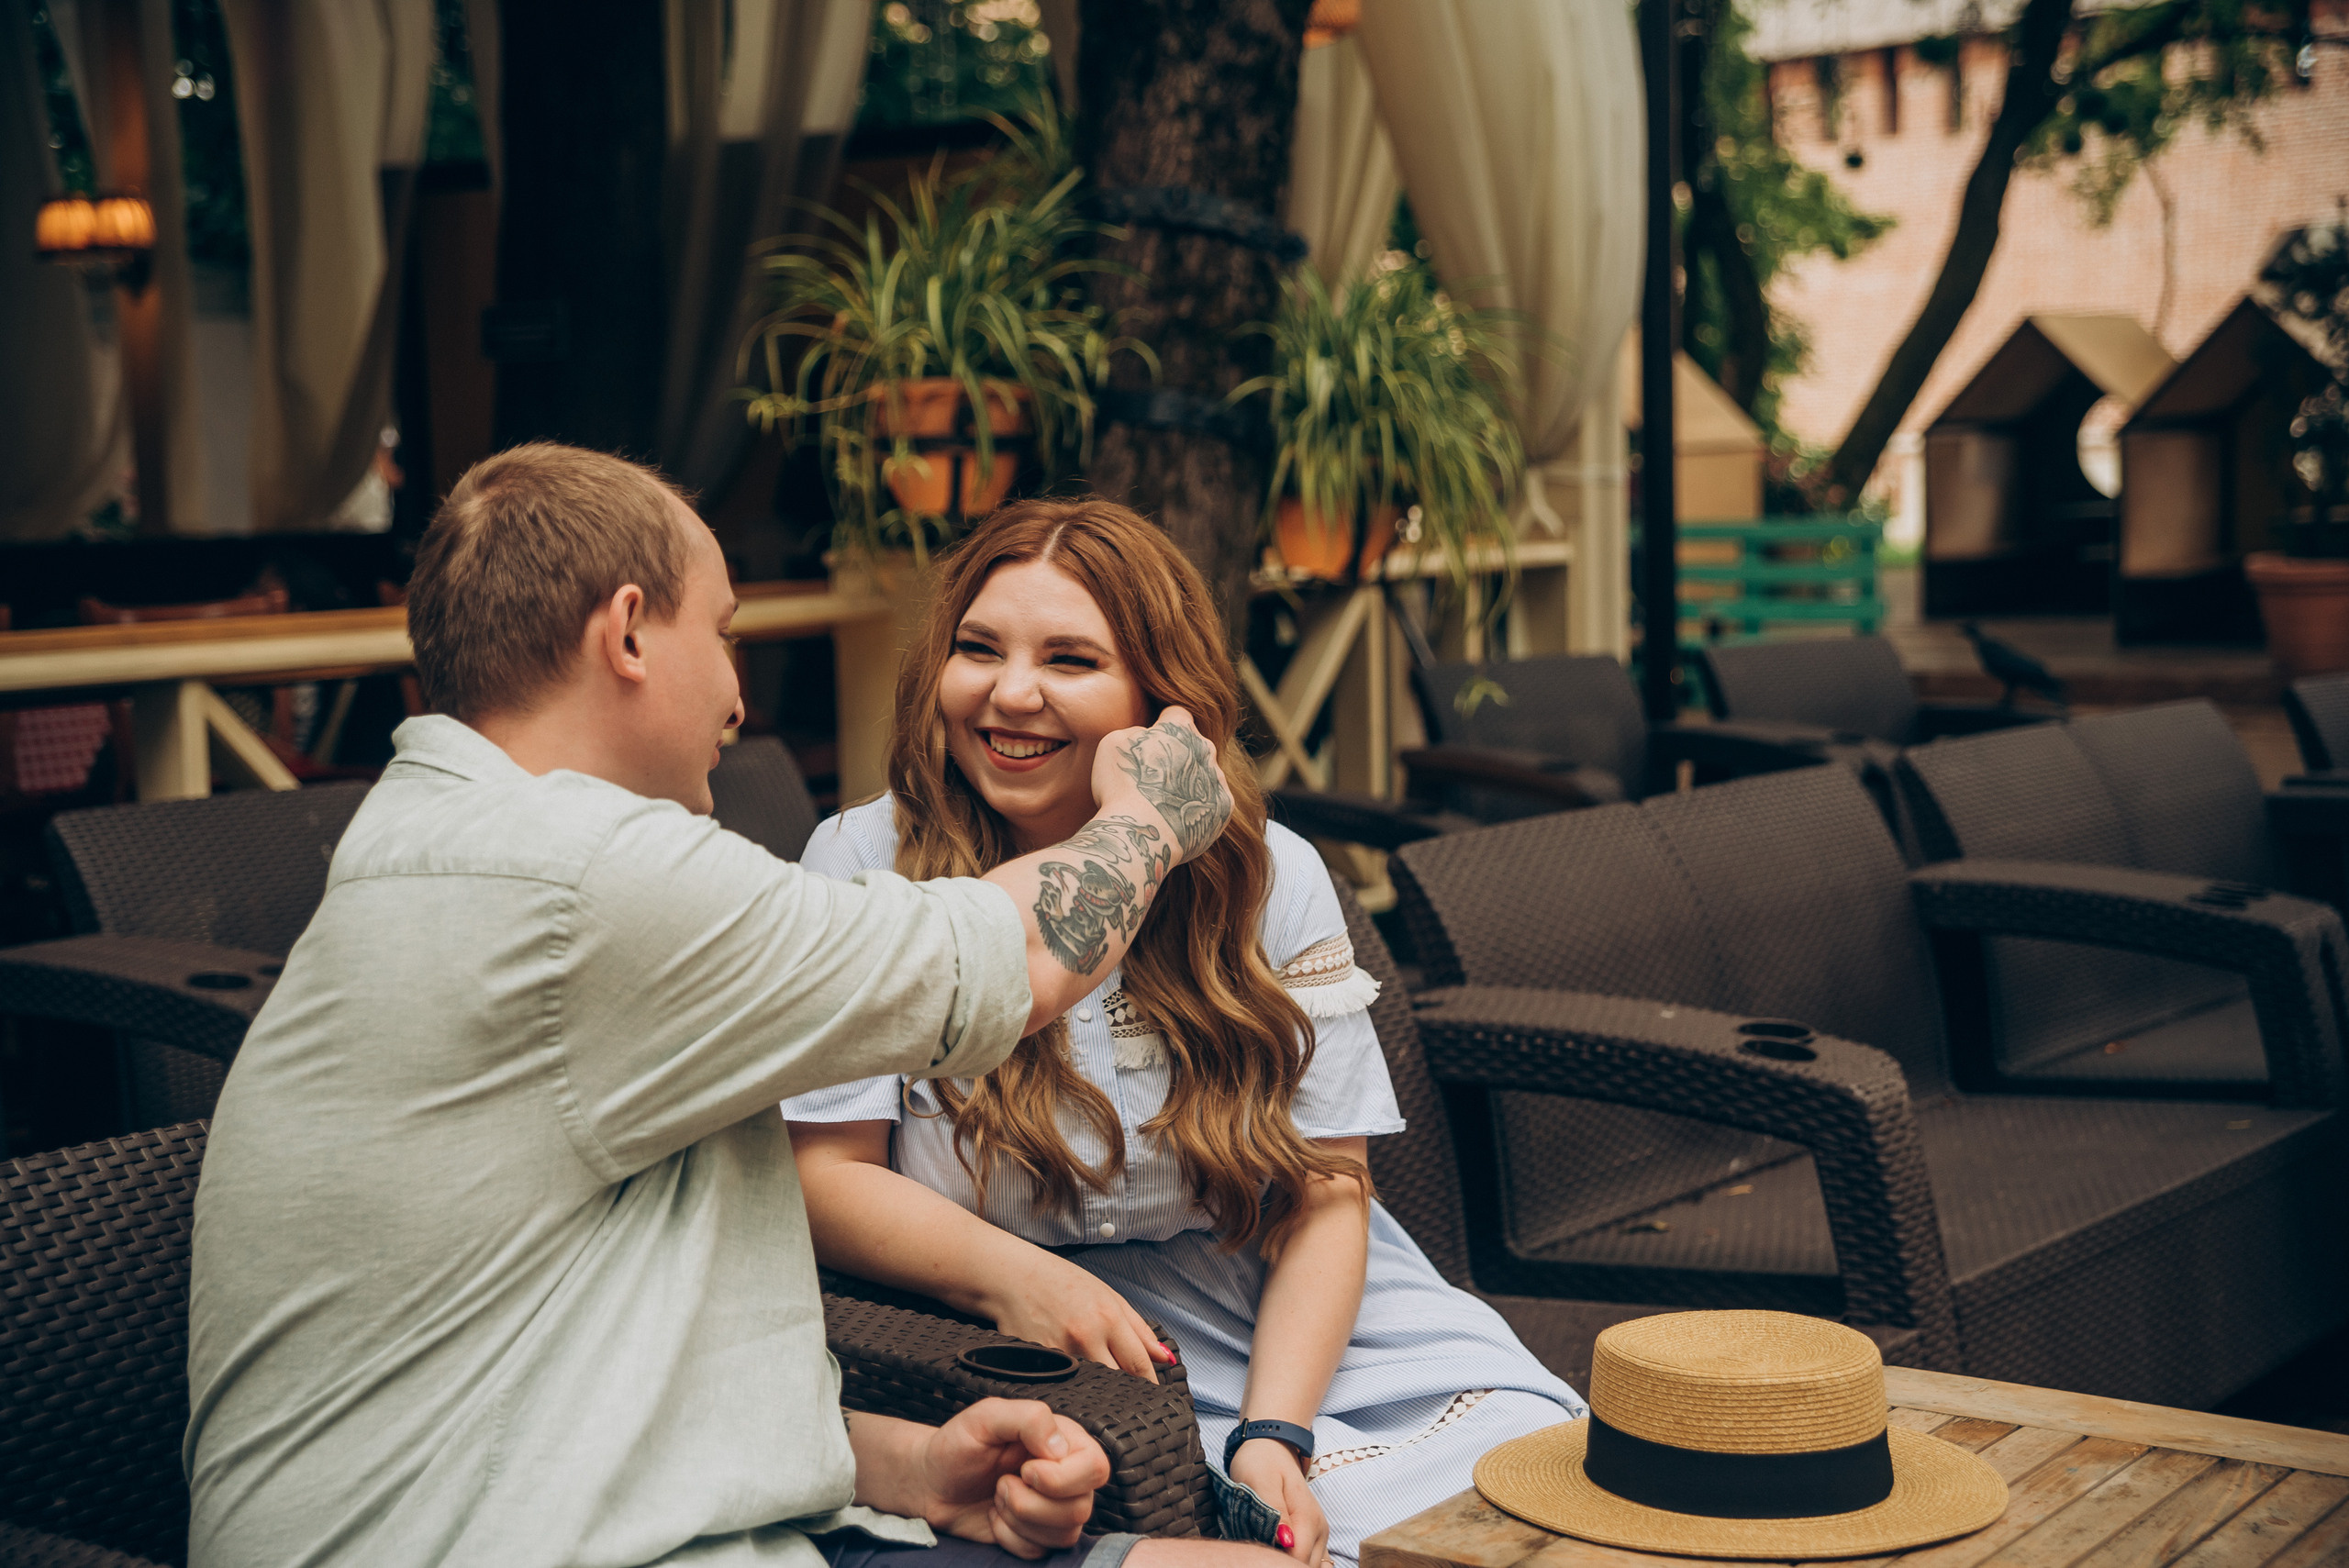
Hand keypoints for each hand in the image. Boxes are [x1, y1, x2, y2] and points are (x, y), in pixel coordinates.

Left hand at [919, 1399, 1108, 1558]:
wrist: (932, 1483)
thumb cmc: (958, 1445)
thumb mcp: (986, 1417)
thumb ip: (1029, 1418)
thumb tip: (1060, 1446)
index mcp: (1064, 1441)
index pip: (1095, 1468)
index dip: (1060, 1478)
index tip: (1025, 1470)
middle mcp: (1067, 1476)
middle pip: (1082, 1507)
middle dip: (1032, 1503)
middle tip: (1003, 1483)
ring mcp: (1055, 1510)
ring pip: (1064, 1533)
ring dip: (1019, 1518)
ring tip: (998, 1496)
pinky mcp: (1038, 1537)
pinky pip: (1040, 1551)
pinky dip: (1009, 1538)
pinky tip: (996, 1516)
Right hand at [981, 1247, 1177, 1382]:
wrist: (1013, 1278)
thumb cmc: (1062, 1284)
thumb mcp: (1108, 1295)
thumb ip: (1139, 1328)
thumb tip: (1164, 1357)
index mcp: (1108, 1317)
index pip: (1139, 1364)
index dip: (1150, 1385)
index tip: (1155, 1398)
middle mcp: (1087, 1336)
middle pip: (1118, 1382)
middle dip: (1128, 1395)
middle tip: (1134, 1404)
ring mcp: (1061, 1352)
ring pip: (1093, 1389)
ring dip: (1102, 1396)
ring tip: (1106, 1399)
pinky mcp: (1040, 1363)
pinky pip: (1066, 1387)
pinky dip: (1075, 1391)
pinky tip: (1078, 1390)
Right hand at [1094, 708, 1234, 864]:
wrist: (1140, 832)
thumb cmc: (1121, 785)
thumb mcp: (1113, 743)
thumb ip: (1136, 732)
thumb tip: (1147, 736)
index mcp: (1180, 729)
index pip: (1176, 715)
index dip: (1163, 725)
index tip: (1152, 742)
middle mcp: (1206, 749)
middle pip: (1194, 745)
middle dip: (1179, 755)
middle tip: (1156, 777)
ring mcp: (1218, 779)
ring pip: (1205, 774)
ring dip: (1190, 783)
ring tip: (1166, 803)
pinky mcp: (1224, 808)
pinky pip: (1213, 802)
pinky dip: (1198, 808)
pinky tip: (1179, 818)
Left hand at [1230, 1438, 1327, 1565]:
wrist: (1271, 1447)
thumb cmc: (1261, 1463)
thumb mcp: (1262, 1481)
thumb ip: (1275, 1512)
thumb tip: (1286, 1541)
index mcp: (1309, 1518)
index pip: (1298, 1561)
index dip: (1275, 1562)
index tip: (1256, 1552)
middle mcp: (1320, 1530)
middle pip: (1305, 1566)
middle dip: (1281, 1563)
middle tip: (1257, 1548)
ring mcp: (1320, 1534)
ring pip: (1308, 1565)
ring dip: (1287, 1562)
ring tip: (1264, 1546)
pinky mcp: (1314, 1536)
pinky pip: (1308, 1560)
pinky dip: (1291, 1560)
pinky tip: (1275, 1549)